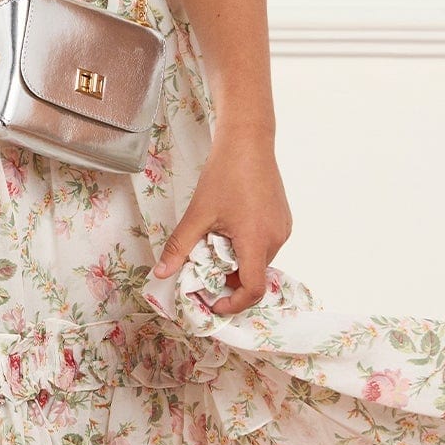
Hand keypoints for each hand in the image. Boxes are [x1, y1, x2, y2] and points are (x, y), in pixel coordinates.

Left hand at [151, 128, 292, 314]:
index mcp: (257, 241)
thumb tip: (161, 273)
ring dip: (237, 261)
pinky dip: (247, 247)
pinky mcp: (283, 219)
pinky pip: (266, 244)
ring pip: (259, 260)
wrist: (248, 141)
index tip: (214, 302)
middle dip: (229, 279)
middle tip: (203, 268)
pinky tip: (229, 230)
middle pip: (254, 274)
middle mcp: (276, 239)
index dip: (234, 303)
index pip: (253, 289)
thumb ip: (180, 247)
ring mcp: (283, 228)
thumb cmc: (224, 175)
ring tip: (214, 244)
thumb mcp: (198, 214)